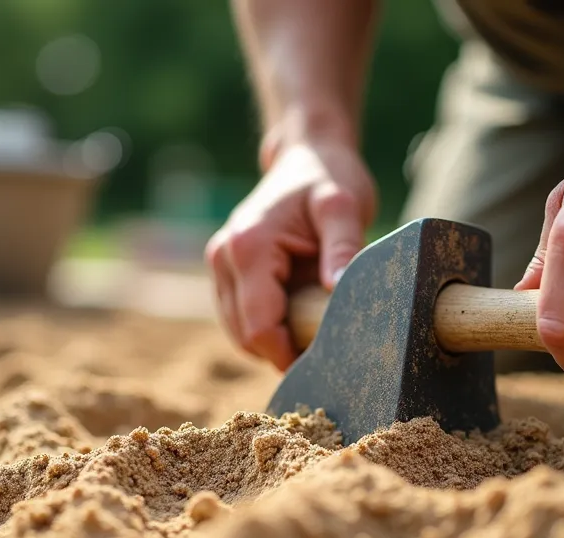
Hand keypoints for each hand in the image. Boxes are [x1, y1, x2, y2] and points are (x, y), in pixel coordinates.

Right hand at [205, 140, 375, 369]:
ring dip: (274, 340)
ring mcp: (219, 264)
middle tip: (326, 346)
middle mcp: (223, 257)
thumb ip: (343, 246)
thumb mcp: (344, 206)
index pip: (258, 327)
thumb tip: (337, 288)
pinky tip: (298, 314)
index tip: (326, 358)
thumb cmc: (329, 177)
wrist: (307, 155)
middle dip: (282, 350)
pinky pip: (240, 317)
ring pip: (239, 332)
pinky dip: (267, 326)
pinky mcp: (224, 270)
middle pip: (244, 336)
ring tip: (314, 327)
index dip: (288, 353)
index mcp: (249, 247)